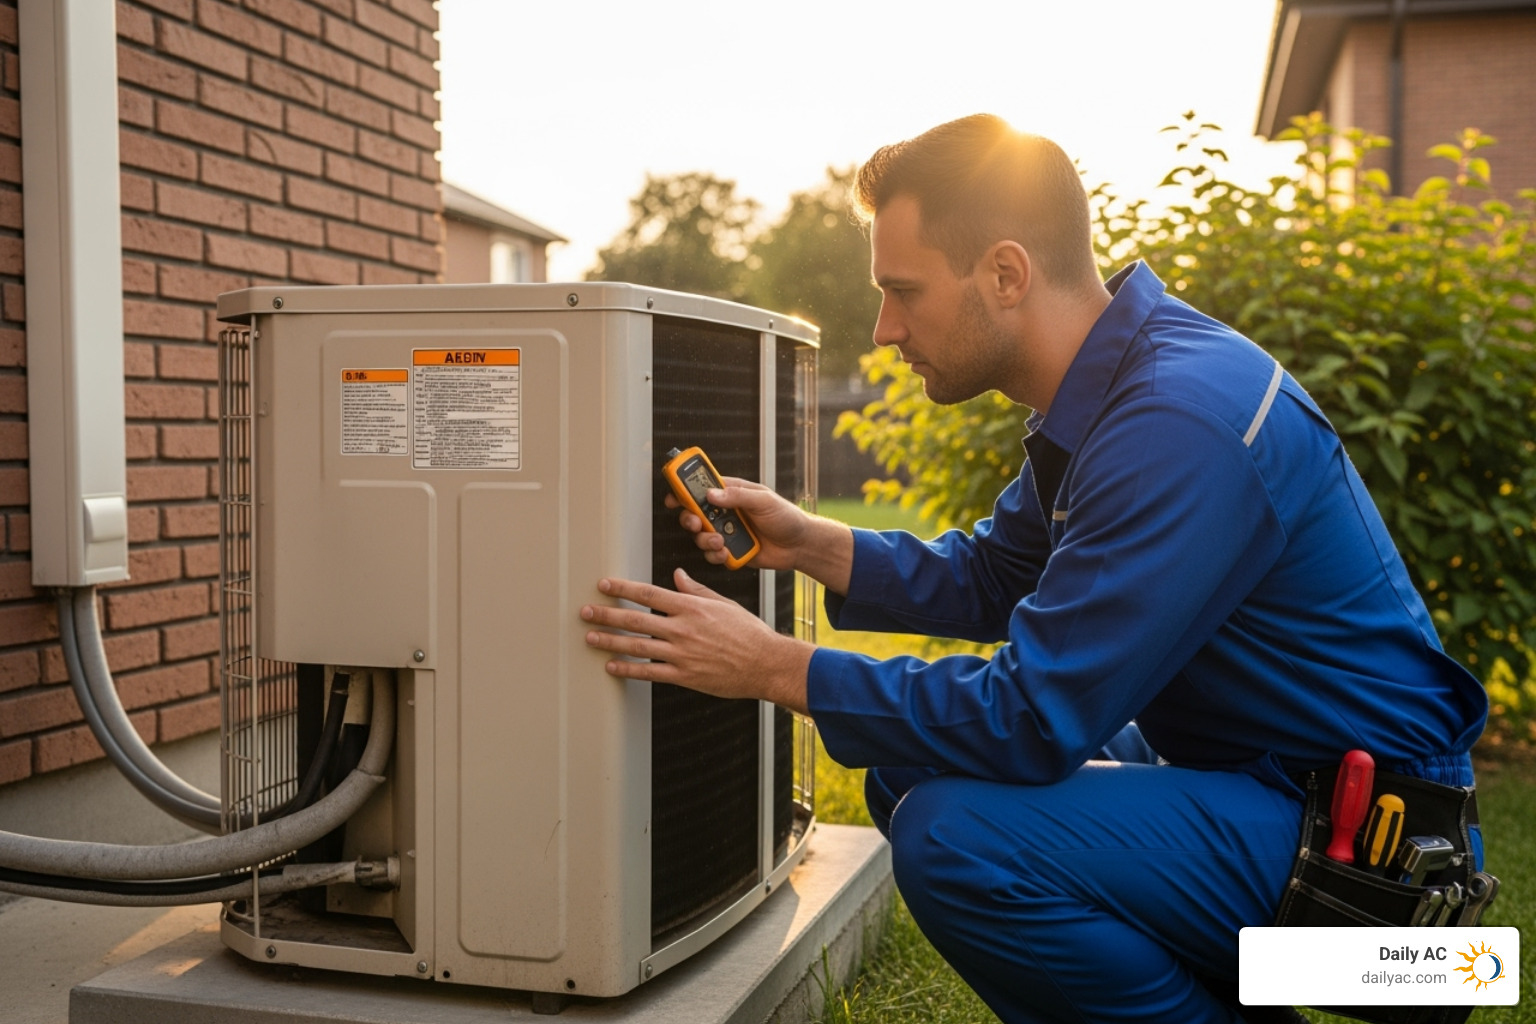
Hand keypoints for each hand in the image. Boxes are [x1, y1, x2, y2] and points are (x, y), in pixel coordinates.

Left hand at [580, 569, 811, 713]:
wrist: (766, 663)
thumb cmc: (749, 633)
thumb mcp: (724, 603)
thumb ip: (697, 591)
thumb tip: (678, 576)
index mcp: (691, 607)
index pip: (649, 594)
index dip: (623, 588)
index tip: (604, 585)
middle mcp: (682, 629)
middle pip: (636, 619)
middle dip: (607, 614)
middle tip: (585, 612)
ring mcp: (681, 653)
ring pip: (637, 645)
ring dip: (610, 640)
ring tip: (590, 637)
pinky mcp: (684, 676)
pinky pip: (649, 673)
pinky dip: (628, 669)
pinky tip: (612, 666)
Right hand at [666, 477, 809, 571]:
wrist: (799, 545)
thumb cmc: (786, 517)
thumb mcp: (764, 500)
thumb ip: (737, 495)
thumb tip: (712, 494)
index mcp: (731, 493)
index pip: (701, 488)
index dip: (684, 490)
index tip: (674, 497)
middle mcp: (725, 513)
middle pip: (693, 514)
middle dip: (690, 519)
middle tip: (697, 523)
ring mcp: (726, 532)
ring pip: (700, 536)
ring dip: (705, 540)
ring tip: (721, 541)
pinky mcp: (730, 551)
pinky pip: (712, 555)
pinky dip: (716, 555)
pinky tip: (727, 553)